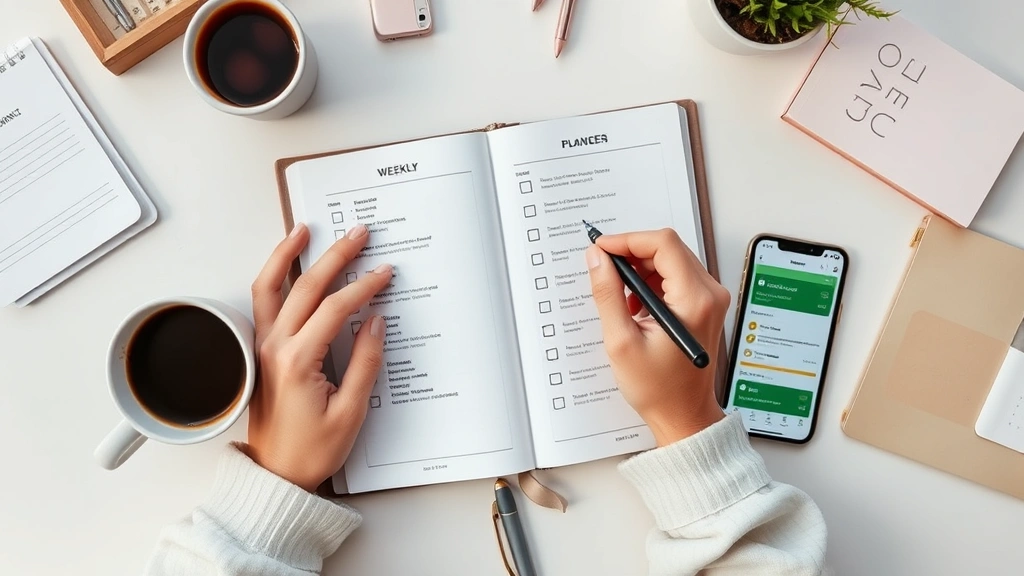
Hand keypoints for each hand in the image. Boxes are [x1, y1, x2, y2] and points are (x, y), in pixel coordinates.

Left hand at [245, 223, 391, 490]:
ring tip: (303, 230)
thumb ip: (364, 363)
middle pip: (305, 287)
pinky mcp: (261, 353)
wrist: (275, 475)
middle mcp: (274, 348)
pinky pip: (263, 303)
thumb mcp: (350, 413)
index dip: (364, 287)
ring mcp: (262, 348)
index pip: (336, 309)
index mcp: (298, 362)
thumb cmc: (310, 451)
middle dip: (335, 256)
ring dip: (286, 255)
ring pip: (269, 287)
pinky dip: (273, 277)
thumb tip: (375, 323)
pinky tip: (286, 266)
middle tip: (358, 234)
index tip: (385, 274)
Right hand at [586, 228, 729, 445]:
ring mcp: (710, 299)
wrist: (683, 415)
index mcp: (694, 300)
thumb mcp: (621, 341)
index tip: (602, 249)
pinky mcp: (704, 305)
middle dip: (632, 253)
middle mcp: (709, 294)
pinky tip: (636, 307)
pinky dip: (651, 282)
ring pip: (670, 260)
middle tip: (603, 269)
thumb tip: (597, 259)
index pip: (663, 245)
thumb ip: (608, 294)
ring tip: (621, 299)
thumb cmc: (658, 388)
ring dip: (641, 270)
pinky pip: (675, 276)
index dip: (628, 240)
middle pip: (668, 248)